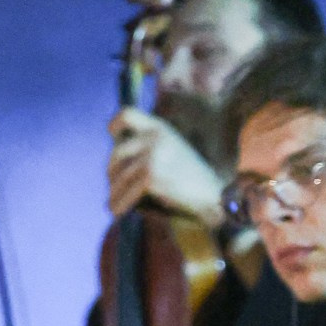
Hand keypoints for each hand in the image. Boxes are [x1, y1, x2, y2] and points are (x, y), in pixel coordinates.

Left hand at [107, 109, 225, 224]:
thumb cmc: (189, 182)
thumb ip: (144, 150)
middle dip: (112, 173)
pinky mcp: (151, 175)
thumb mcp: (169, 154)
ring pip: (118, 174)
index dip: (115, 126)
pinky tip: (118, 211)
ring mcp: (153, 154)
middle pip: (116, 152)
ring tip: (114, 203)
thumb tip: (111, 159)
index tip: (113, 138)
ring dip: (115, 192)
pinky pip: (126, 191)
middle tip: (114, 188)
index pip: (127, 114)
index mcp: (160, 128)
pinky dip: (120, 203)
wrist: (213, 198)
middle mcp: (155, 137)